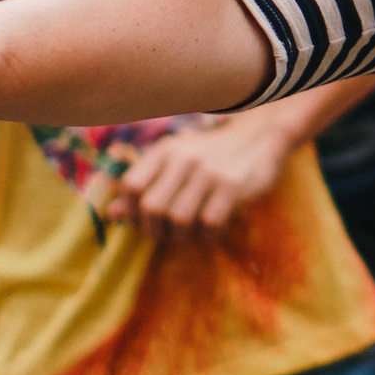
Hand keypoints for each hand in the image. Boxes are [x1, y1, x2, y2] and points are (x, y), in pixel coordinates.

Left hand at [104, 114, 287, 239]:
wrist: (262, 137)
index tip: (144, 220)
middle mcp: (184, 158)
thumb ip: (145, 184)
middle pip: (152, 207)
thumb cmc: (212, 155)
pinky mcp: (233, 186)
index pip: (130, 185)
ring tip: (189, 234)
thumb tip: (112, 214)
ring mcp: (209, 171)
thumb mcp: (176, 161)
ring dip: (182, 237)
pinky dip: (206, 236)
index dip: (131, 210)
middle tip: (167, 233)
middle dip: (155, 230)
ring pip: (179, 220)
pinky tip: (211, 231)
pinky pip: (209, 224)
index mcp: (165, 149)